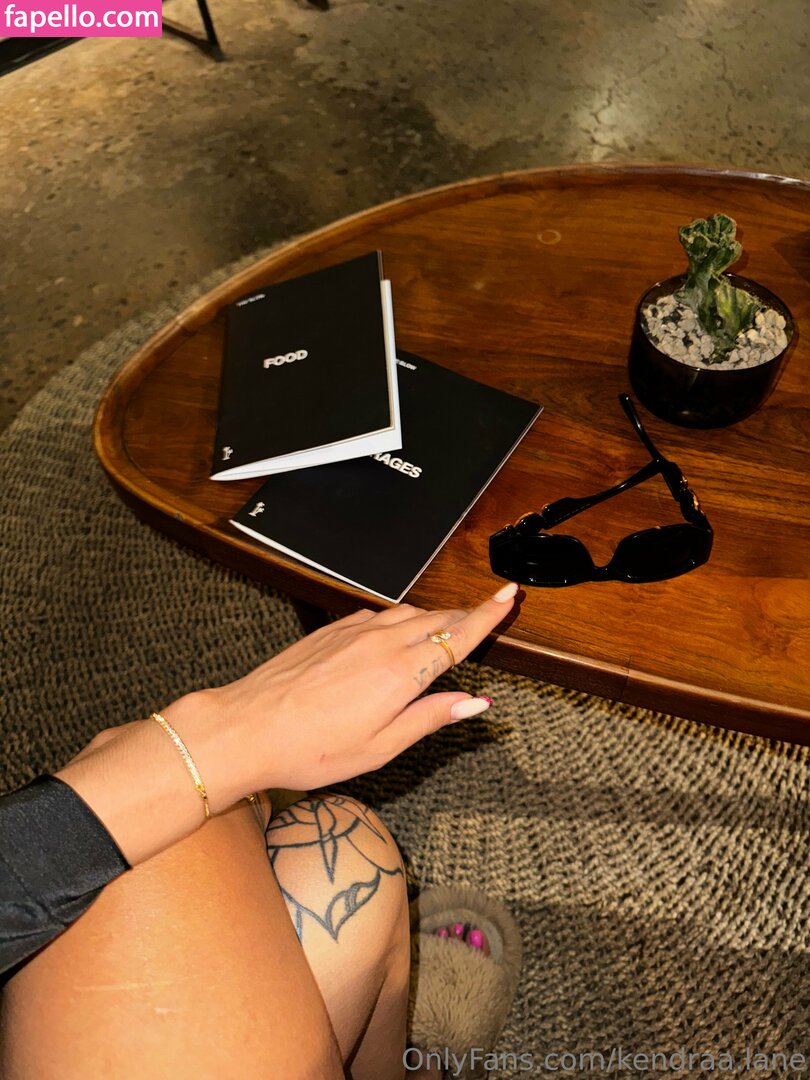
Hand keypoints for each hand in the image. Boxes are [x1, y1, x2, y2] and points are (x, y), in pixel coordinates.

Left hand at [167, 581, 518, 809]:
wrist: (247, 727)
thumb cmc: (309, 748)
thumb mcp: (380, 747)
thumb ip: (430, 718)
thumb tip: (473, 703)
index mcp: (401, 673)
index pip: (459, 635)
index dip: (489, 614)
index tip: (509, 596)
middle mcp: (380, 642)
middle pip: (438, 618)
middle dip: (466, 615)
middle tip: (487, 616)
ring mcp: (354, 630)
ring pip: (409, 613)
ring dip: (435, 617)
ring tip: (447, 629)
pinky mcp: (332, 629)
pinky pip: (379, 615)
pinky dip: (400, 620)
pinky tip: (396, 636)